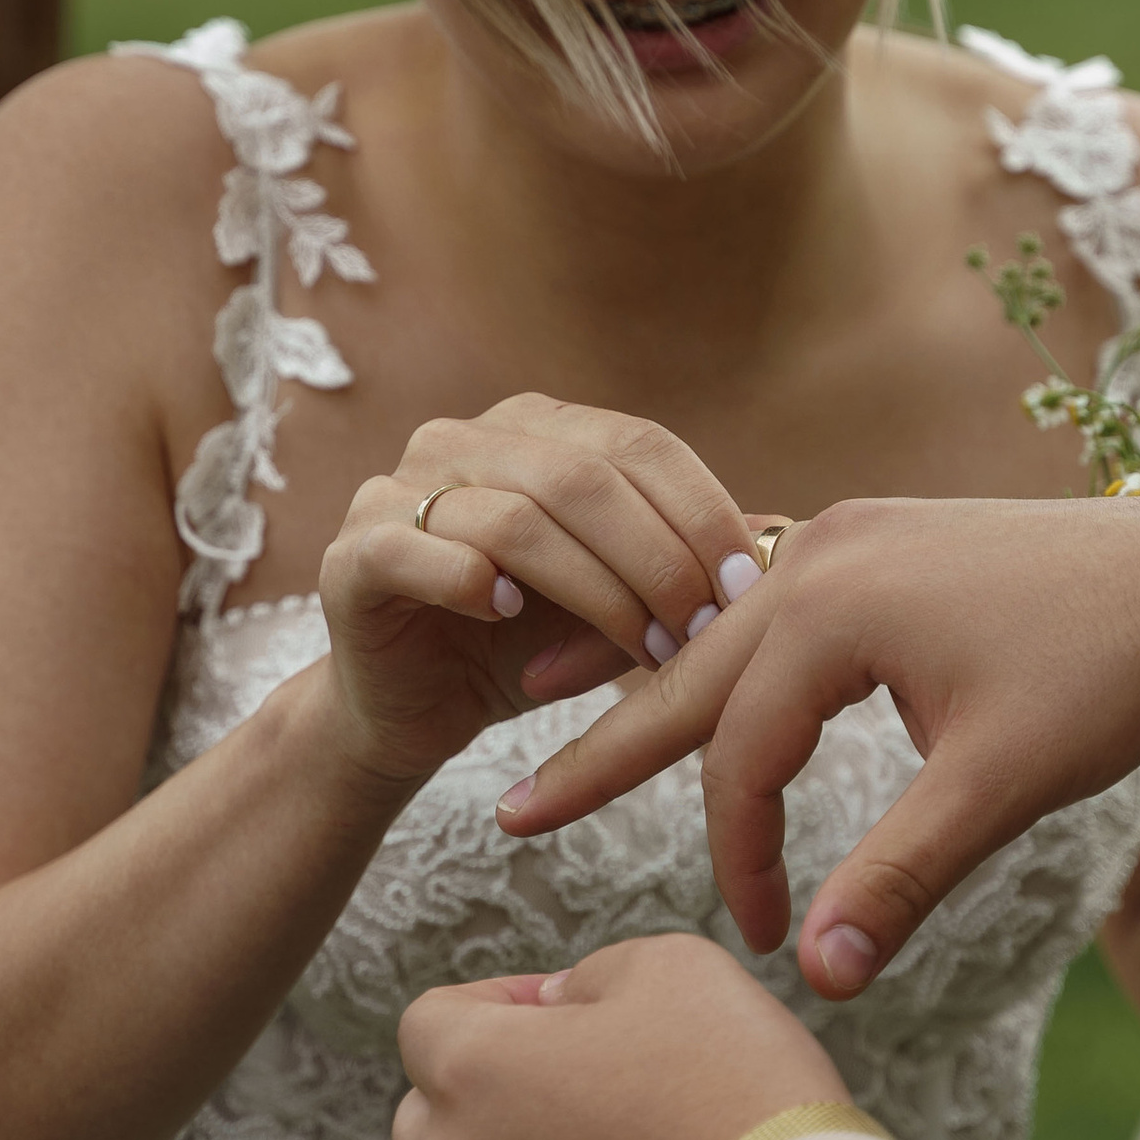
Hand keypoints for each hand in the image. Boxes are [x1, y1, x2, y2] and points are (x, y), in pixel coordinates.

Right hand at [318, 398, 761, 789]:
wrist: (415, 711)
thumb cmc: (526, 647)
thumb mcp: (617, 597)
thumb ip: (678, 559)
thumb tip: (788, 537)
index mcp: (534, 428)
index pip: (639, 445)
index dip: (701, 512)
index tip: (748, 589)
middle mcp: (463, 437)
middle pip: (586, 477)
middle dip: (660, 561)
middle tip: (702, 634)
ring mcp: (398, 488)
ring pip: (519, 519)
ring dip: (597, 592)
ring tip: (643, 654)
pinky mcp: (352, 551)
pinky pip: (422, 551)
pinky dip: (477, 584)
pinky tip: (512, 619)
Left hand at [394, 932, 846, 1139]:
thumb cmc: (736, 1089)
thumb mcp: (673, 968)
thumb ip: (590, 976)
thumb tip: (559, 1010)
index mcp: (472, 1073)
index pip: (430, 1021)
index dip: (498, 1004)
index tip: (563, 1013)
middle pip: (433, 1120)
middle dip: (491, 1097)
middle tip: (588, 1087)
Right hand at [493, 493, 1139, 998]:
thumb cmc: (1106, 675)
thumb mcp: (998, 786)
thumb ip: (895, 876)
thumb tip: (812, 977)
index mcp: (832, 605)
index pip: (739, 752)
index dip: (740, 855)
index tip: (763, 934)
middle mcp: (817, 552)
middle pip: (685, 672)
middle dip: (601, 748)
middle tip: (513, 813)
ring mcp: (844, 535)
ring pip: (722, 634)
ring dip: (649, 687)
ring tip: (550, 708)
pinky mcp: (877, 539)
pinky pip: (766, 604)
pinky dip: (717, 650)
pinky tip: (682, 662)